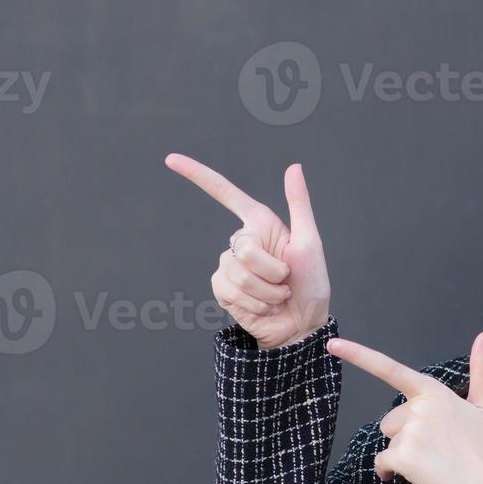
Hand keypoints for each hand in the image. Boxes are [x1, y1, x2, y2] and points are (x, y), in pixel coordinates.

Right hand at [165, 153, 330, 349]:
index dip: (197, 174)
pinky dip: (254, 303)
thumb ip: (299, 204)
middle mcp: (241, 241)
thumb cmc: (311, 283)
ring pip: (237, 272)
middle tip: (286, 280)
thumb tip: (294, 166)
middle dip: (271, 270)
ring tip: (278, 296)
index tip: (170, 159)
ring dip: (265, 291)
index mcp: (260, 223)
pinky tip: (265, 307)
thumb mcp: (310, 242)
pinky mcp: (222, 288)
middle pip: (242, 248)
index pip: (224, 193)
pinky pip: (230, 290)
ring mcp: (229, 265)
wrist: (301, 324)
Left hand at [326, 330, 482, 483]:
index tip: (333, 345)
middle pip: (390, 420)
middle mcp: (419, 407)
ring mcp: (410, 432)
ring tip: (431, 461)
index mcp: (434, 391)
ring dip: (401, 453)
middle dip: (405, 435)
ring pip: (387, 441)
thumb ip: (480, 369)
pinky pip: (381, 462)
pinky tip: (414, 476)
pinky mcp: (403, 456)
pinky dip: (389, 472)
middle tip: (436, 448)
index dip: (359, 355)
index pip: (390, 369)